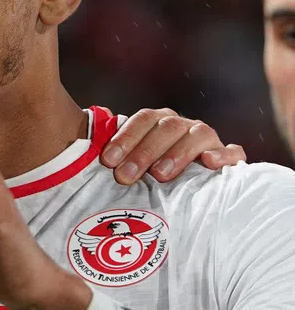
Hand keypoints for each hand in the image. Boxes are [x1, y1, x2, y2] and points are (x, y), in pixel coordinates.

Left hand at [100, 109, 244, 184]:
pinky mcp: (228, 158)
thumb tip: (77, 154)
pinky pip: (233, 152)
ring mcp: (206, 141)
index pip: (143, 119)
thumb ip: (111, 158)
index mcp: (157, 123)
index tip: (107, 160)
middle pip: (167, 127)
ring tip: (160, 175)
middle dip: (144, 151)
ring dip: (177, 153)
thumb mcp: (126, 165)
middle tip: (125, 177)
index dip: (125, 137)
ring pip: (197, 135)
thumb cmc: (144, 177)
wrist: (182, 189)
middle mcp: (182, 127)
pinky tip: (210, 164)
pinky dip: (224, 155)